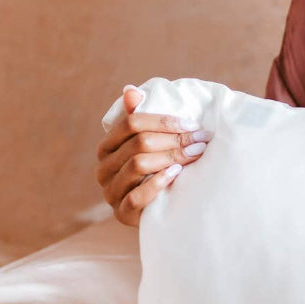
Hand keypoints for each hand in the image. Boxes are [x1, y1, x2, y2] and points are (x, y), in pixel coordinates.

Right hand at [95, 84, 211, 227]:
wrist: (162, 210)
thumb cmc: (158, 169)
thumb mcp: (151, 142)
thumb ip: (139, 116)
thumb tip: (130, 90)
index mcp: (107, 147)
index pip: (131, 123)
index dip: (164, 121)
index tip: (193, 124)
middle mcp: (103, 169)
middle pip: (138, 144)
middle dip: (174, 139)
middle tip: (201, 140)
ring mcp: (110, 192)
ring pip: (138, 166)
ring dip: (171, 157)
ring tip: (195, 153)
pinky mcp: (121, 214)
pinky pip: (136, 197)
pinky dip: (158, 183)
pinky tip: (176, 174)